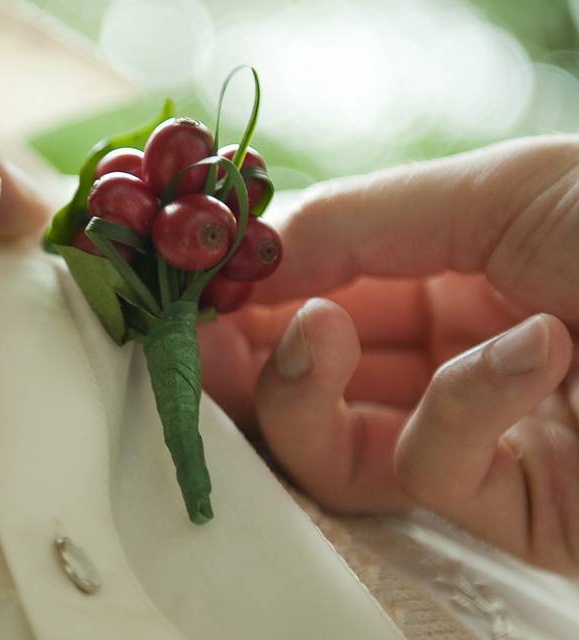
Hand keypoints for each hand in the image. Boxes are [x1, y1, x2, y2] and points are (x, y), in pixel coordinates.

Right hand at [201, 135, 578, 574]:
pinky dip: (461, 412)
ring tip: (311, 334)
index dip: (251, 292)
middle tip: (207, 340)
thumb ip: (363, 219)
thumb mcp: (507, 187)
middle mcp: (450, 352)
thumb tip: (248, 257)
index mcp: (454, 268)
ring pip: (332, 442)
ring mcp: (475, 433)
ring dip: (301, 389)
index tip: (192, 290)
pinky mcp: (509, 507)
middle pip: (307, 375)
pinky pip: (430, 470)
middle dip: (248, 356)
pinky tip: (530, 357)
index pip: (320, 288)